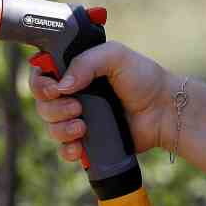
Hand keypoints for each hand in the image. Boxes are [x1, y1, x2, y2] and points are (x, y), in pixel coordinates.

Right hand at [28, 41, 174, 163]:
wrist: (165, 111)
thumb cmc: (144, 79)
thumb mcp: (115, 56)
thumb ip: (85, 62)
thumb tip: (61, 86)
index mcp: (74, 72)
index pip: (41, 76)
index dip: (40, 84)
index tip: (54, 89)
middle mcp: (72, 95)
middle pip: (41, 104)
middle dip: (54, 108)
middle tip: (77, 107)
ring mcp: (78, 119)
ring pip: (50, 127)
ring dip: (61, 128)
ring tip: (82, 126)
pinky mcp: (87, 141)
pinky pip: (64, 149)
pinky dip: (67, 149)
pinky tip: (79, 147)